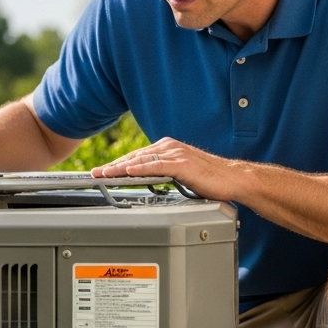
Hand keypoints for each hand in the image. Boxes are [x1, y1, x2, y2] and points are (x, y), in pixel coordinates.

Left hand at [90, 137, 244, 201]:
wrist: (232, 179)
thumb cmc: (211, 179)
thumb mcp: (181, 173)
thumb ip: (164, 172)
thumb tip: (149, 179)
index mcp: (168, 148)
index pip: (137, 157)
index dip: (118, 164)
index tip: (103, 171)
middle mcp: (169, 147)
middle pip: (135, 157)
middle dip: (113, 165)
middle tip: (94, 172)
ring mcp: (175, 154)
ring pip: (141, 161)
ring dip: (120, 168)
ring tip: (104, 174)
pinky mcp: (181, 164)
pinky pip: (155, 167)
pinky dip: (139, 169)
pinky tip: (127, 172)